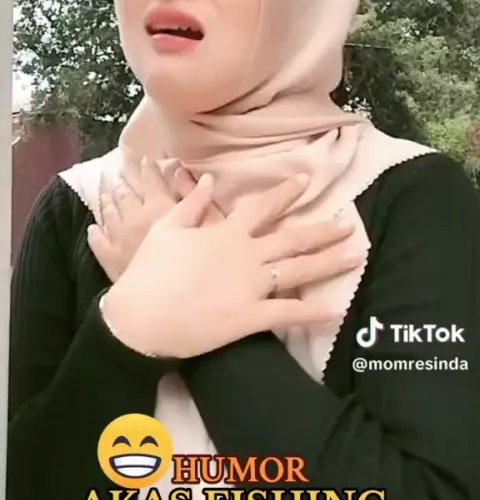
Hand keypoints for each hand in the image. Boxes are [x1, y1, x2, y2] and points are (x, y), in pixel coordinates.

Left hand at [88, 161, 223, 281]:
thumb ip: (197, 197)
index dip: (148, 168)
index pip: (151, 180)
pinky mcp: (109, 259)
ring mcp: (118, 237)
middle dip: (124, 182)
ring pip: (110, 212)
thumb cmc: (192, 259)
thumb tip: (193, 174)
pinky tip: (93, 228)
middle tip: (120, 173)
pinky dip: (95, 232)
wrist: (164, 296)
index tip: (145, 160)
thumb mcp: (207, 224)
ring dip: (108, 200)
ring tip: (106, 191)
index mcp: (158, 205)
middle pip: (126, 194)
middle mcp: (134, 216)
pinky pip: (98, 241)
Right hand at [101, 174, 361, 358]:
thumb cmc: (149, 272)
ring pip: (299, 270)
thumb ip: (191, 204)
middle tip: (349, 224)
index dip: (286, 193)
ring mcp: (251, 286)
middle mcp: (245, 255)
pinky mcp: (250, 317)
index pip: (263, 208)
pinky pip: (288, 313)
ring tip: (356, 255)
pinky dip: (313, 312)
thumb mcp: (165, 228)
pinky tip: (337, 310)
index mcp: (225, 233)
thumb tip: (210, 182)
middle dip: (323, 230)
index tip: (306, 182)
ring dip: (329, 262)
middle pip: (292, 238)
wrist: (141, 317)